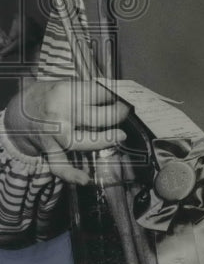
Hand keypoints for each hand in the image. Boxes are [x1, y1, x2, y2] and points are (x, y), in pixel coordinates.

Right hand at [3, 79, 129, 184]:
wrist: (17, 113)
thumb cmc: (47, 97)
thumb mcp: (64, 84)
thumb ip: (86, 90)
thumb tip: (115, 94)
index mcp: (65, 93)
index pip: (98, 93)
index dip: (115, 95)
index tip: (123, 97)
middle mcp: (60, 114)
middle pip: (95, 117)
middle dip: (115, 114)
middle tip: (125, 112)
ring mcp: (54, 135)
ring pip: (81, 141)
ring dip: (103, 140)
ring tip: (120, 135)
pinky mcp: (50, 150)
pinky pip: (60, 164)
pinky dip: (71, 174)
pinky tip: (85, 179)